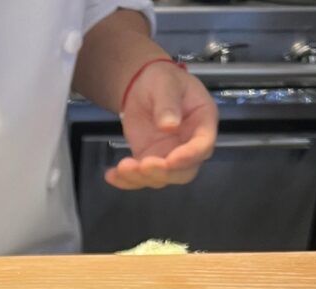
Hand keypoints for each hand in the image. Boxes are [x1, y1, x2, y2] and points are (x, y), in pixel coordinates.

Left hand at [108, 63, 217, 190]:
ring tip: (122, 168)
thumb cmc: (162, 80)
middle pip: (184, 171)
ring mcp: (170, 156)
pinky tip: (112, 176)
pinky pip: (141, 178)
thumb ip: (168, 103)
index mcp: (202, 122)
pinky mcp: (151, 162)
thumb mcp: (166, 83)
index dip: (189, 156)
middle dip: (163, 173)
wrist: (143, 86)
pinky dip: (126, 181)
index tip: (171, 160)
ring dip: (141, 178)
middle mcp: (189, 145)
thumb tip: (169, 125)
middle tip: (142, 166)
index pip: (203, 146)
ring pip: (161, 178)